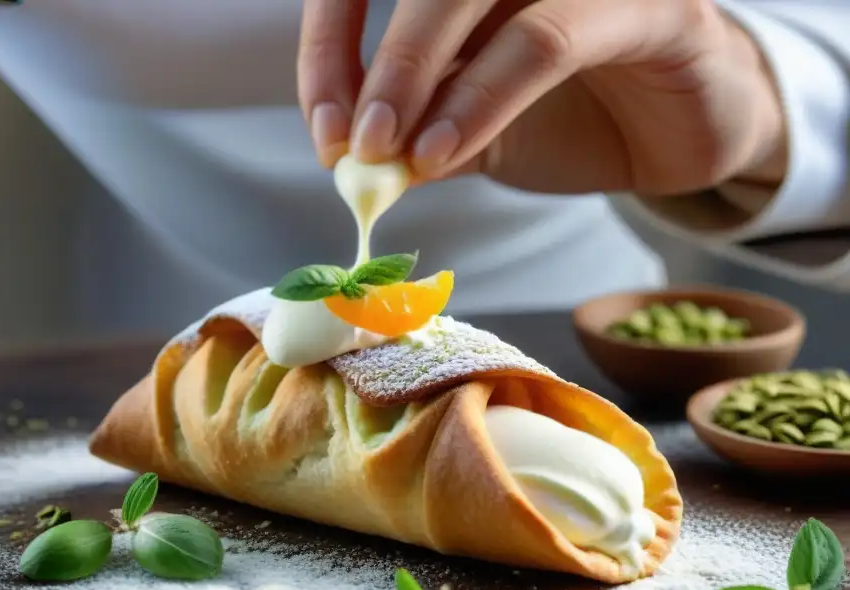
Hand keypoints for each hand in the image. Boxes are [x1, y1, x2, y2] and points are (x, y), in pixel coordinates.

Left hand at [298, 0, 787, 195]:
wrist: (679, 135)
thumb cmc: (571, 117)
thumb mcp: (474, 132)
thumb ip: (417, 136)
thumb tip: (350, 159)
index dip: (330, 45)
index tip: (326, 129)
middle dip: (369, 62)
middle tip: (350, 143)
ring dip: (413, 72)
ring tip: (390, 153)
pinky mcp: (644, 6)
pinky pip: (542, 40)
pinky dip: (482, 98)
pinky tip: (446, 153)